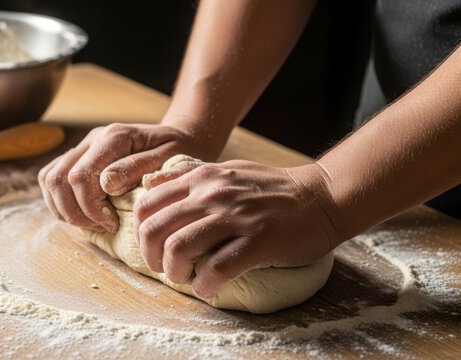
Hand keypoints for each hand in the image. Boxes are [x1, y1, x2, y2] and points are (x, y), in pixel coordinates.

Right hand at [38, 123, 210, 232]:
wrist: (180, 139)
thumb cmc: (179, 152)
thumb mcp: (170, 159)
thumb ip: (138, 169)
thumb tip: (106, 184)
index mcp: (114, 137)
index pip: (81, 177)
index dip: (91, 208)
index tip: (113, 223)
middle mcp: (93, 138)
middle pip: (58, 179)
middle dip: (76, 212)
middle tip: (104, 226)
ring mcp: (83, 147)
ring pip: (49, 179)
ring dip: (65, 209)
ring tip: (94, 223)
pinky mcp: (79, 157)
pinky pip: (51, 178)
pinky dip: (61, 202)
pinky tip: (85, 214)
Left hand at [134, 160, 340, 297]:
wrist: (321, 197)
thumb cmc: (271, 188)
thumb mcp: (225, 170)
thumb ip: (187, 175)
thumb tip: (150, 182)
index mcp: (201, 178)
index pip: (146, 204)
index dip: (140, 232)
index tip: (154, 247)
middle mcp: (212, 194)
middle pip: (154, 229)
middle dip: (151, 257)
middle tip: (165, 268)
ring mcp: (235, 216)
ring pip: (179, 248)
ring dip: (175, 272)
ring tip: (187, 278)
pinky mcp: (258, 240)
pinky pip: (217, 268)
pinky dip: (205, 284)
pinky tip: (209, 287)